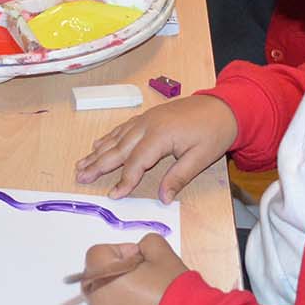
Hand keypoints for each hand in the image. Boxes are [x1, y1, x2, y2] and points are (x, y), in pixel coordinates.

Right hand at [75, 96, 237, 200]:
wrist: (224, 106)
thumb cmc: (214, 132)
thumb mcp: (201, 158)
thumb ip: (178, 177)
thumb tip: (163, 198)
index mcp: (161, 135)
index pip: (136, 162)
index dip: (124, 180)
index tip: (113, 195)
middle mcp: (148, 125)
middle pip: (118, 148)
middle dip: (98, 164)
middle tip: (81, 176)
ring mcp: (146, 119)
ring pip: (117, 137)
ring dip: (98, 151)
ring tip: (81, 164)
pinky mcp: (148, 116)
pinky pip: (123, 128)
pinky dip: (109, 137)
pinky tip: (98, 144)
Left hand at [78, 233, 188, 304]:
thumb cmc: (172, 288)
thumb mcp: (162, 251)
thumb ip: (144, 243)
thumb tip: (136, 253)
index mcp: (103, 276)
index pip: (98, 254)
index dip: (120, 251)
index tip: (141, 260)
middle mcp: (96, 300)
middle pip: (95, 275)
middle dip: (114, 270)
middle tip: (142, 275)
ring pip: (101, 296)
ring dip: (116, 290)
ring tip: (145, 294)